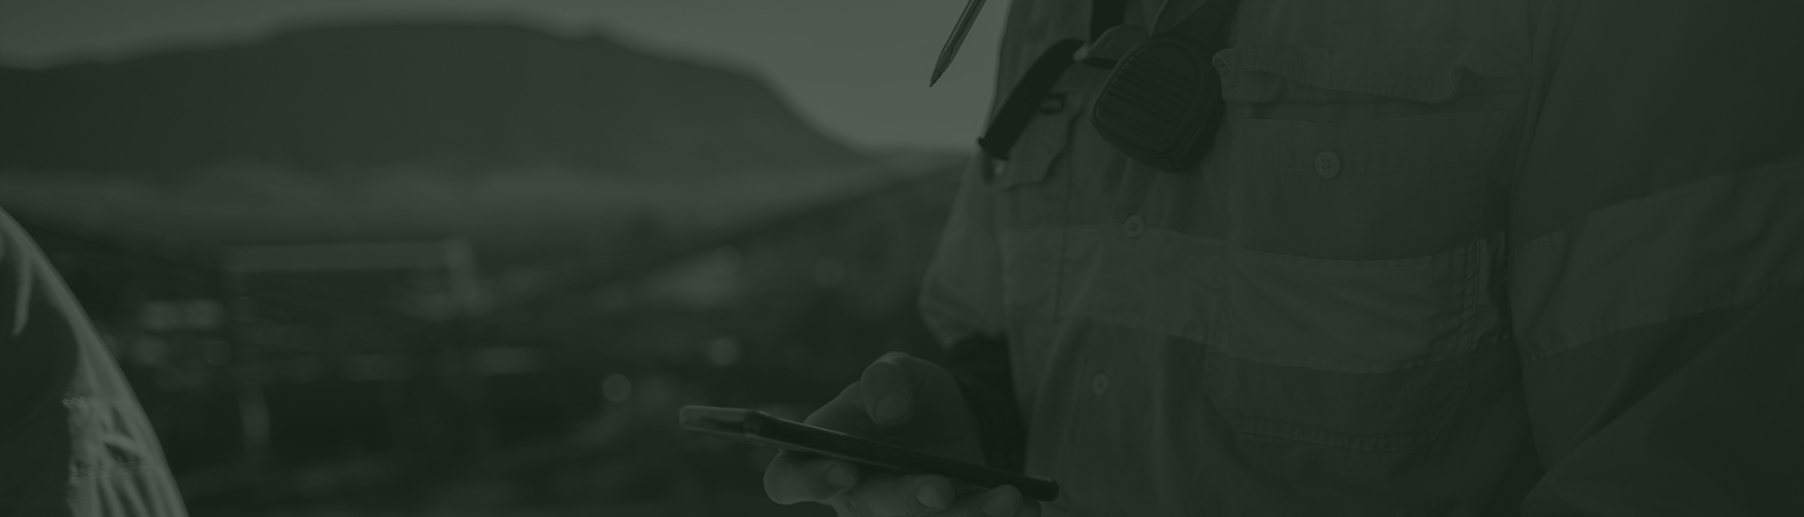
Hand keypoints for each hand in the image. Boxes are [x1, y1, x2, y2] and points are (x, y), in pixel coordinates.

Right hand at [764, 352, 1040, 515]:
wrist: (958, 419)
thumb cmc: (909, 396)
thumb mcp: (899, 370)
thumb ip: (886, 378)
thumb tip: (888, 411)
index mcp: (824, 457)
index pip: (788, 480)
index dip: (808, 481)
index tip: (843, 469)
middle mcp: (857, 498)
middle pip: (871, 511)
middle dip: (907, 501)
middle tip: (938, 487)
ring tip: (1006, 495)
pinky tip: (1025, 503)